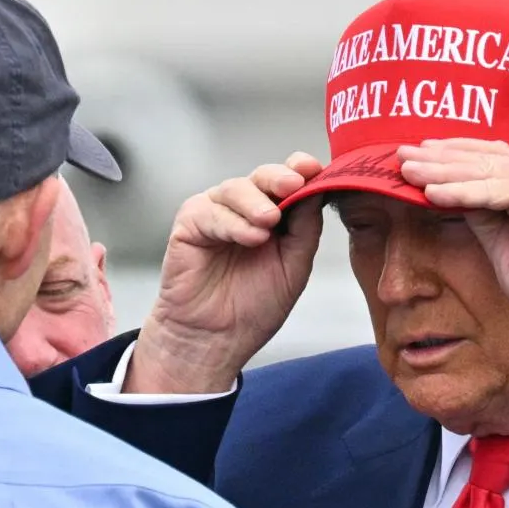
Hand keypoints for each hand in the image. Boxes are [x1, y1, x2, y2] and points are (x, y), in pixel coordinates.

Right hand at [126, 153, 324, 392]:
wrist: (217, 339)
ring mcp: (215, 213)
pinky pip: (210, 212)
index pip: (288, 181)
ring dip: (256, 202)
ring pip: (235, 188)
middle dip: (279, 177)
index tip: (314, 168)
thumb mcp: (294, 266)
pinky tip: (249, 238)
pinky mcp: (189, 225)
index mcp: (273, 214)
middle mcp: (244, 208)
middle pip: (262, 177)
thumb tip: (319, 190)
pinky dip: (231, 222)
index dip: (301, 170)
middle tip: (293, 184)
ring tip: (269, 222)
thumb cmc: (252, 307)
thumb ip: (306, 228)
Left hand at [397, 138, 508, 357]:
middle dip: (442, 156)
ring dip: (443, 170)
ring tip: (408, 171)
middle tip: (403, 154)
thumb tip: (451, 194)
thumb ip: (483, 214)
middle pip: (489, 159)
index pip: (498, 158)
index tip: (424, 153)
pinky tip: (432, 192)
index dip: (458, 153)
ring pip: (488, 170)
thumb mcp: (502, 242)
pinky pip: (494, 191)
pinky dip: (461, 192)